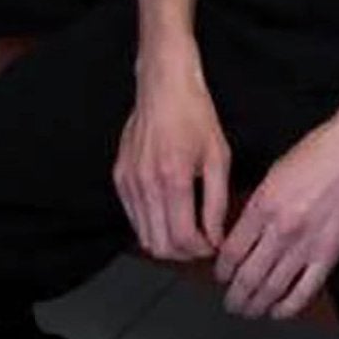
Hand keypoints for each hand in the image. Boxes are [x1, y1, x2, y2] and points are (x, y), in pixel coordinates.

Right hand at [115, 50, 230, 260]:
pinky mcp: (120, 177)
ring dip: (166, 242)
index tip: (212, 245)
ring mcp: (129, 181)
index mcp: (173, 178)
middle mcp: (146, 183)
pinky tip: (168, 214)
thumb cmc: (194, 115)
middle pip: (160, 245)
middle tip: (201, 242)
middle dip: (184, 252)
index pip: (182, 238)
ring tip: (187, 230)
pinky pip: (133, 218)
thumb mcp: (218, 157)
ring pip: (144, 237)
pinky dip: (151, 226)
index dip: (200, 250)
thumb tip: (215, 236)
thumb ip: (217, 202)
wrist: (164, 86)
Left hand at [216, 120, 338, 318]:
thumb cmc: (322, 151)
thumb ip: (259, 202)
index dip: (222, 270)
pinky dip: (289, 306)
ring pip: (273, 288)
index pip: (232, 251)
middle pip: (248, 276)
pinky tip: (279, 312)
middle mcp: (281, 229)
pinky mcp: (330, 253)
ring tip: (250, 311)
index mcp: (263, 205)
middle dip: (236, 295)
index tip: (221, 276)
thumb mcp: (276, 170)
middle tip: (231, 302)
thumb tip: (245, 228)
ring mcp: (306, 244)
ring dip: (257, 304)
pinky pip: (305, 290)